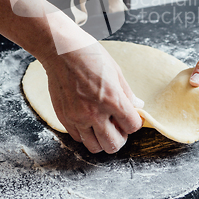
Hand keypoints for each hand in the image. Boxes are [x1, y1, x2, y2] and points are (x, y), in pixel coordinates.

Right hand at [41, 38, 143, 153]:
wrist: (60, 51)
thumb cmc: (89, 55)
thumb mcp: (115, 71)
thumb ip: (127, 93)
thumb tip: (138, 106)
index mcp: (112, 99)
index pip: (132, 126)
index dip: (133, 122)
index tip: (129, 116)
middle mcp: (94, 113)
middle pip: (113, 145)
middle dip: (120, 137)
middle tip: (117, 125)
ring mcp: (77, 117)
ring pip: (94, 147)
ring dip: (102, 139)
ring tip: (102, 124)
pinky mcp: (64, 117)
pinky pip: (78, 138)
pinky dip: (85, 134)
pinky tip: (87, 120)